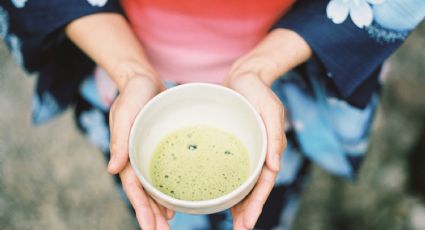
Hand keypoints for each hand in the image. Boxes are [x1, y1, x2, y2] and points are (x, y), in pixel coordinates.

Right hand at [108, 75, 173, 228]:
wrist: (143, 80)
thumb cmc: (133, 94)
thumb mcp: (125, 113)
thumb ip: (120, 139)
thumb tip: (111, 169)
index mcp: (126, 153)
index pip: (134, 187)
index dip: (141, 208)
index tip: (150, 227)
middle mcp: (136, 157)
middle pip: (144, 192)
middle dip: (152, 214)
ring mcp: (149, 154)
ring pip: (154, 185)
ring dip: (159, 206)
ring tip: (169, 224)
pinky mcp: (161, 147)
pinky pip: (164, 172)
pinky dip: (168, 187)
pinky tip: (176, 200)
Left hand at [224, 71, 286, 229]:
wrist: (244, 77)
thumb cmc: (258, 91)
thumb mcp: (269, 108)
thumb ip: (274, 136)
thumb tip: (276, 166)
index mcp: (269, 149)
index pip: (264, 182)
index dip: (256, 204)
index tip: (247, 223)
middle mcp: (258, 154)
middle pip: (254, 188)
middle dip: (247, 211)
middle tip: (238, 229)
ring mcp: (245, 151)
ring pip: (243, 182)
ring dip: (239, 203)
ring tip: (232, 222)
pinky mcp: (232, 146)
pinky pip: (230, 169)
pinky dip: (228, 184)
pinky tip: (219, 195)